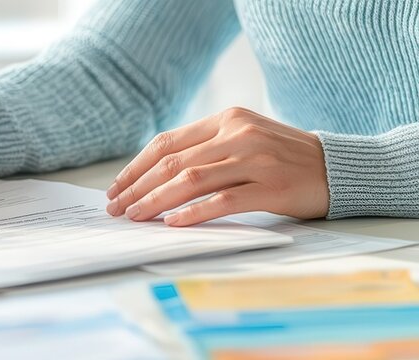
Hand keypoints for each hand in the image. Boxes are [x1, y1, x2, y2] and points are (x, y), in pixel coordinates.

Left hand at [105, 107, 328, 225]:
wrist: (338, 167)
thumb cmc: (283, 157)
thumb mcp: (243, 139)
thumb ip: (206, 148)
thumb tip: (154, 175)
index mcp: (226, 119)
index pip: (167, 143)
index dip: (136, 167)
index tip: (117, 188)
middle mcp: (238, 134)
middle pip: (172, 162)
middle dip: (138, 187)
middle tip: (117, 208)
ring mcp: (255, 160)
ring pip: (191, 180)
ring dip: (156, 201)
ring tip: (136, 217)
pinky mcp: (271, 187)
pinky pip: (222, 200)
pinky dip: (193, 213)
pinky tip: (172, 223)